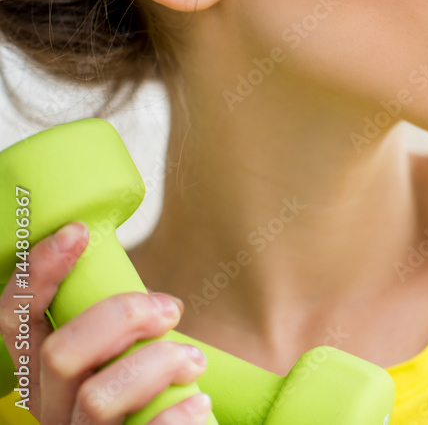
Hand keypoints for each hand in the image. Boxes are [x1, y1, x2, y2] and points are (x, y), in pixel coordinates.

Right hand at [0, 221, 212, 423]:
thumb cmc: (149, 399)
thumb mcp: (121, 358)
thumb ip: (118, 330)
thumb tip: (156, 301)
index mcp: (44, 377)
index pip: (14, 321)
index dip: (36, 274)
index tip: (78, 232)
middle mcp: (50, 411)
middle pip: (59, 356)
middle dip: (120, 318)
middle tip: (170, 310)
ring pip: (98, 398)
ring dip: (157, 364)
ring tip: (193, 361)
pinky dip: (176, 416)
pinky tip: (197, 402)